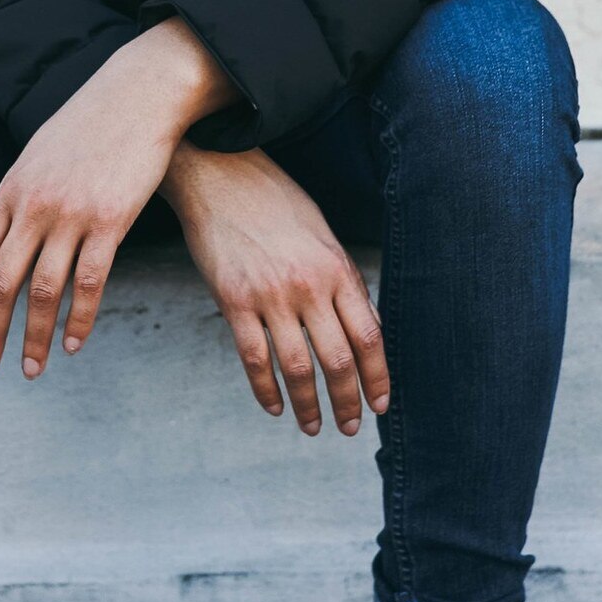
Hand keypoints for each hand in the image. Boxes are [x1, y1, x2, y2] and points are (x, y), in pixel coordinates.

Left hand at [0, 21, 231, 377]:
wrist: (137, 94)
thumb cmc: (89, 124)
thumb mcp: (38, 154)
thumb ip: (19, 196)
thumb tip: (4, 233)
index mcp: (10, 190)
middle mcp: (34, 206)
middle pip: (0, 283)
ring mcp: (72, 215)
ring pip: (42, 291)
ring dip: (33, 338)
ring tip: (31, 369)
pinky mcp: (111, 221)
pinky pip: (90, 283)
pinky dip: (79, 320)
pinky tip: (74, 344)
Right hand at [163, 143, 388, 436]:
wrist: (220, 174)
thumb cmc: (274, 202)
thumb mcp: (322, 236)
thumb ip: (340, 282)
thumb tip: (361, 327)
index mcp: (338, 269)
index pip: (369, 336)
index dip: (378, 377)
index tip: (381, 404)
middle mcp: (309, 285)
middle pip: (338, 360)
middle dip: (347, 402)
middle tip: (350, 428)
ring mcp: (271, 295)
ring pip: (298, 367)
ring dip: (309, 405)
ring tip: (313, 427)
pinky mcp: (234, 300)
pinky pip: (254, 358)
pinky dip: (266, 390)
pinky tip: (275, 406)